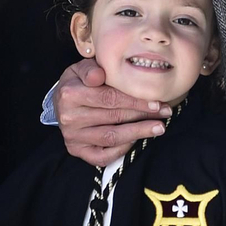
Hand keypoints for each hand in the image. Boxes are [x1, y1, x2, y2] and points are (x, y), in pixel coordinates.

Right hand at [54, 58, 168, 167]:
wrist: (61, 100)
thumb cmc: (78, 82)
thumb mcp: (81, 68)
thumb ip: (91, 68)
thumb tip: (99, 75)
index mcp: (70, 94)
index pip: (109, 98)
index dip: (134, 101)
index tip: (156, 102)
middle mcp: (69, 118)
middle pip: (113, 118)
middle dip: (143, 116)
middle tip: (165, 113)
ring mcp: (72, 137)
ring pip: (111, 138)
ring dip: (138, 133)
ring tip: (159, 128)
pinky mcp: (77, 151)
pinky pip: (102, 156)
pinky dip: (122, 150)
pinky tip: (137, 141)